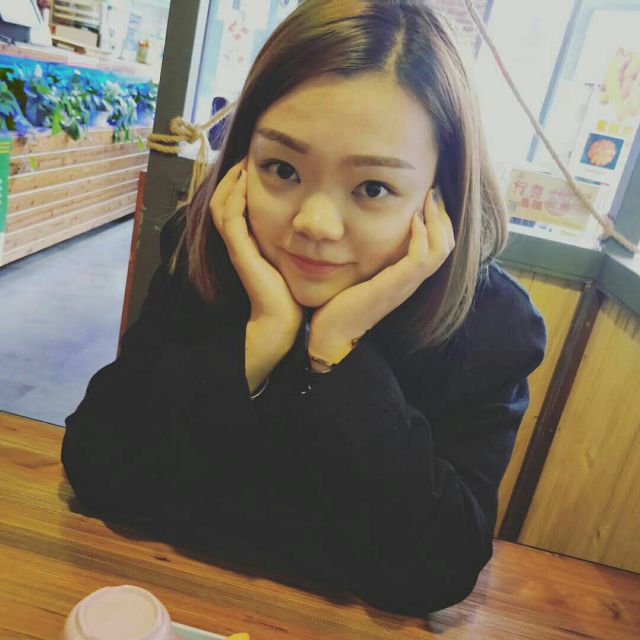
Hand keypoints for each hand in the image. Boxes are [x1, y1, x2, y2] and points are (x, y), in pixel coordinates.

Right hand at [210, 157, 303, 337]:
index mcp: (247, 242)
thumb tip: (313, 222)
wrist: (282, 319)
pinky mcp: (240, 253)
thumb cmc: (290, 292)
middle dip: (232, 176)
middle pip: (221, 200)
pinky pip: (231, 220)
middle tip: (246, 155)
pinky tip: (246, 182)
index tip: (255, 163)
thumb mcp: (291, 257)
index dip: (239, 183)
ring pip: (221, 206)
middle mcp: (237, 242)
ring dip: (231, 182)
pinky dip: (235, 199)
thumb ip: (294, 239)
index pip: (232, 204)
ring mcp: (236, 247)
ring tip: (244, 162)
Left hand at [308, 187, 454, 366]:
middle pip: (447, 245)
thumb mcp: (362, 274)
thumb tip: (363, 233)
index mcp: (406, 277)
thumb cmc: (342, 304)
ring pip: (441, 250)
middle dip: (443, 216)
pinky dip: (421, 236)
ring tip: (428, 198)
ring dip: (437, 220)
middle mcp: (411, 281)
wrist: (332, 332)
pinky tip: (413, 218)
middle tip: (433, 192)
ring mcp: (406, 285)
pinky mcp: (395, 287)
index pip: (438, 247)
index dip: (439, 221)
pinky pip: (420, 258)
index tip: (428, 197)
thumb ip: (371, 257)